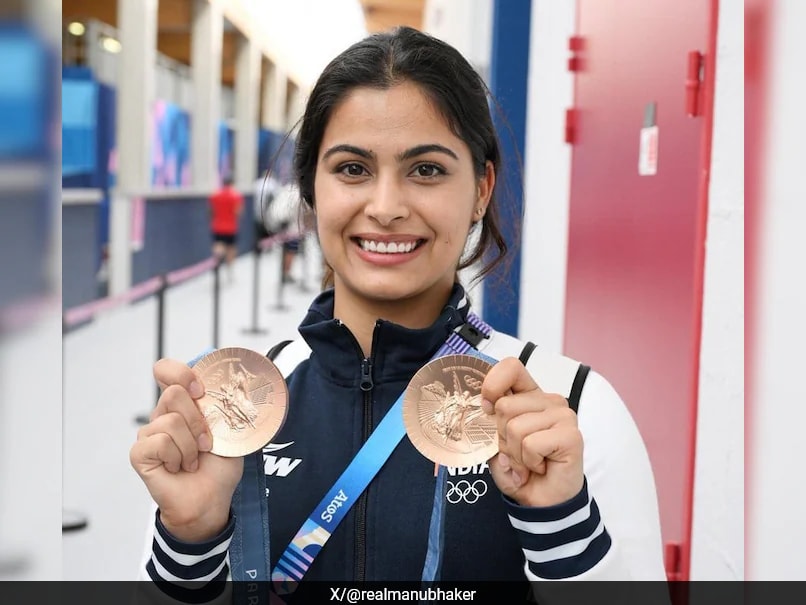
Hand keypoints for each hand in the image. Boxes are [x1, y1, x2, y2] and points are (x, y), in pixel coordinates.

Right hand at [130, 358, 243, 541]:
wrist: (211, 498)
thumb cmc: (219, 466)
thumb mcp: (229, 430)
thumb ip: (223, 406)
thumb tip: (230, 387)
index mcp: (183, 404)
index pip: (166, 370)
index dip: (180, 373)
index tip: (201, 392)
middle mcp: (162, 414)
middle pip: (173, 393)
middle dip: (198, 421)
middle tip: (207, 443)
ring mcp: (149, 433)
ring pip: (170, 421)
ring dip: (191, 446)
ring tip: (194, 460)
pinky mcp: (140, 453)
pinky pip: (159, 442)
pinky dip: (177, 457)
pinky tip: (179, 468)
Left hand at [481, 358, 583, 506]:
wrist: (542, 503)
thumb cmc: (521, 469)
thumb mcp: (495, 442)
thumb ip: (489, 420)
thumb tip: (485, 404)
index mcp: (529, 396)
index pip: (511, 367)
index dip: (492, 385)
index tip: (487, 408)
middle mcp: (548, 401)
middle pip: (505, 405)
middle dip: (502, 437)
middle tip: (518, 452)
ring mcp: (563, 416)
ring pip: (515, 427)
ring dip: (515, 453)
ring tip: (529, 462)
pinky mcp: (571, 435)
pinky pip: (531, 444)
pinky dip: (528, 462)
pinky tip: (541, 467)